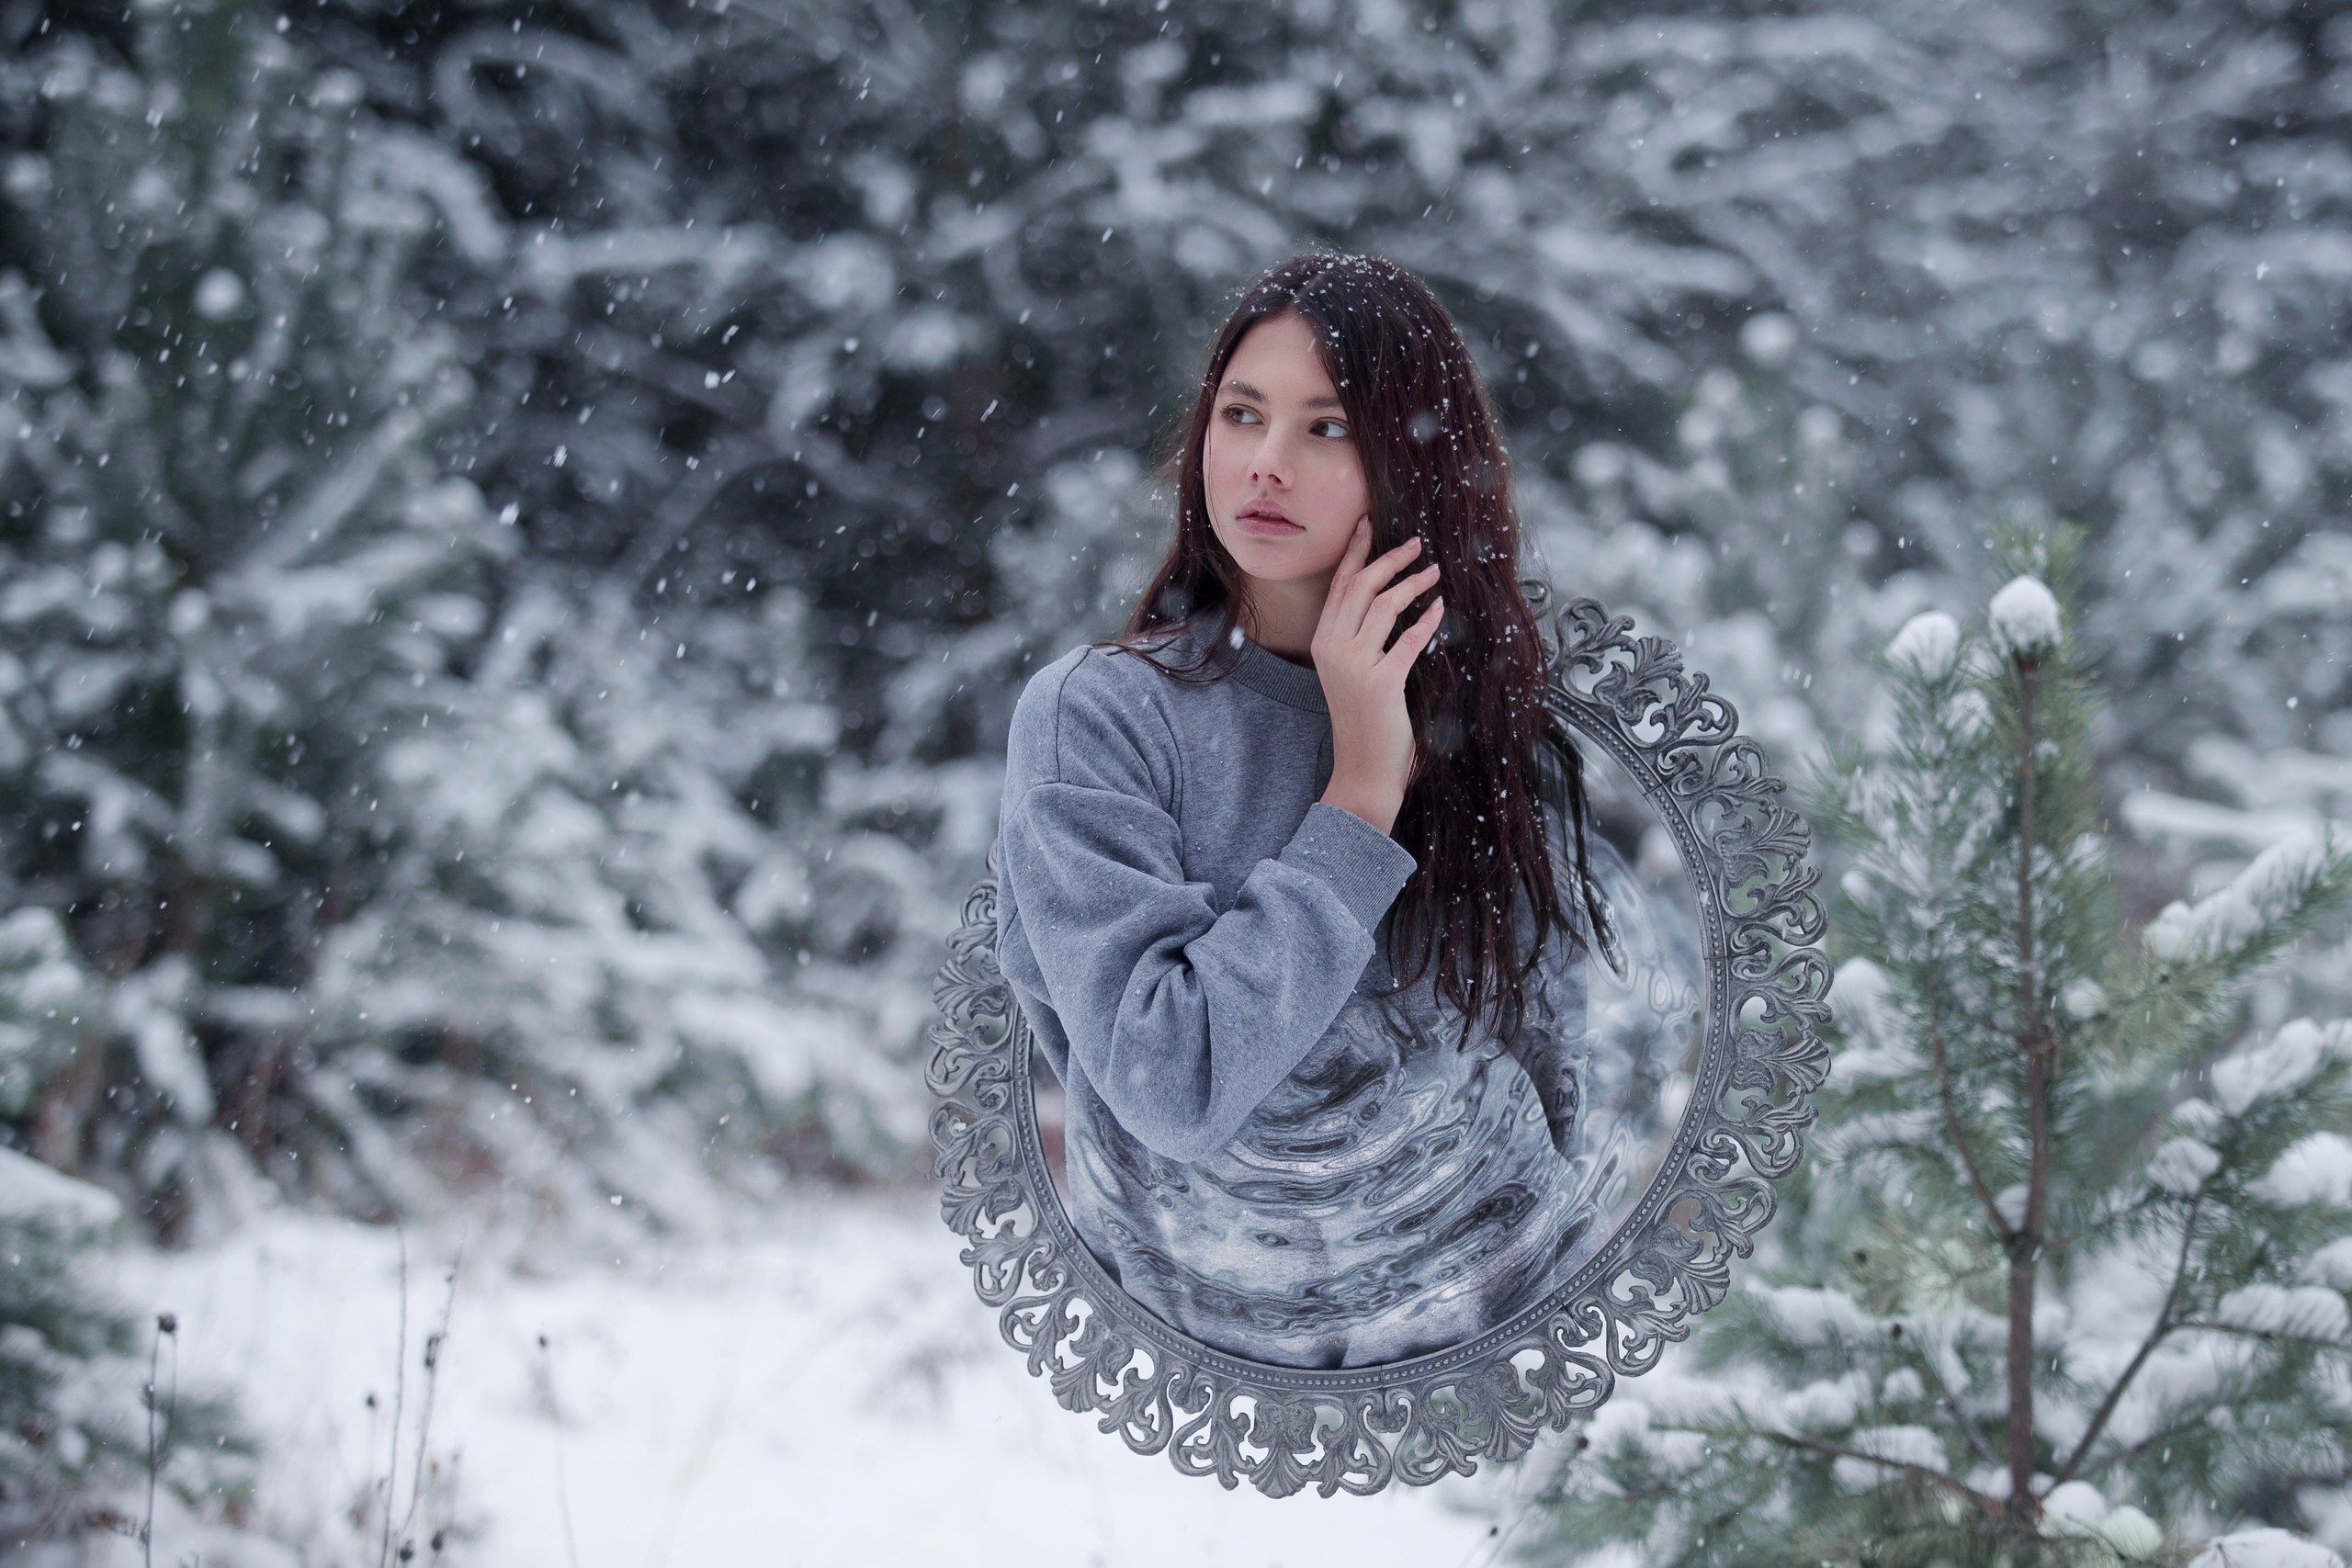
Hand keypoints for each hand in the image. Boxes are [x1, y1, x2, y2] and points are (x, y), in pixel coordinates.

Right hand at [1312, 517, 1442, 835]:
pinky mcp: (1380, 683)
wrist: (1362, 767)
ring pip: (1384, 606)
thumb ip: (1361, 638)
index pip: (1339, 585)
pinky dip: (1427, 621)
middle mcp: (1333, 648)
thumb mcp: (1352, 671)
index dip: (1355, 551)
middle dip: (1390, 559)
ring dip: (1413, 584)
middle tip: (1416, 544)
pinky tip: (1440, 610)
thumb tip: (1388, 600)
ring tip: (1434, 573)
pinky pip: (1409, 640)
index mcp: (1323, 641)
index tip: (1369, 523)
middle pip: (1361, 586)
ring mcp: (1355, 666)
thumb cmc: (1363, 719)